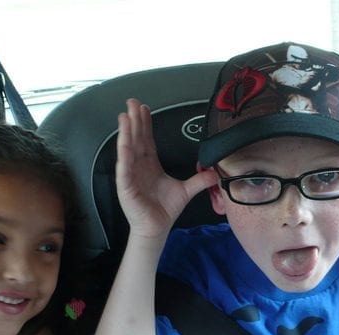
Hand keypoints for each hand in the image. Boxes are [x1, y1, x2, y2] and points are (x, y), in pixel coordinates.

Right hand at [115, 99, 217, 239]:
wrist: (157, 228)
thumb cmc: (165, 210)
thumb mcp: (186, 191)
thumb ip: (200, 180)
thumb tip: (215, 172)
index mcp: (149, 164)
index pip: (146, 139)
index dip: (145, 123)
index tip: (144, 108)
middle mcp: (138, 166)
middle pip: (135, 138)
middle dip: (134, 120)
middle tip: (132, 101)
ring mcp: (130, 175)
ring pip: (127, 150)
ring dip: (125, 133)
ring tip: (125, 116)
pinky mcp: (126, 187)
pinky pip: (124, 169)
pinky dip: (124, 156)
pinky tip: (124, 144)